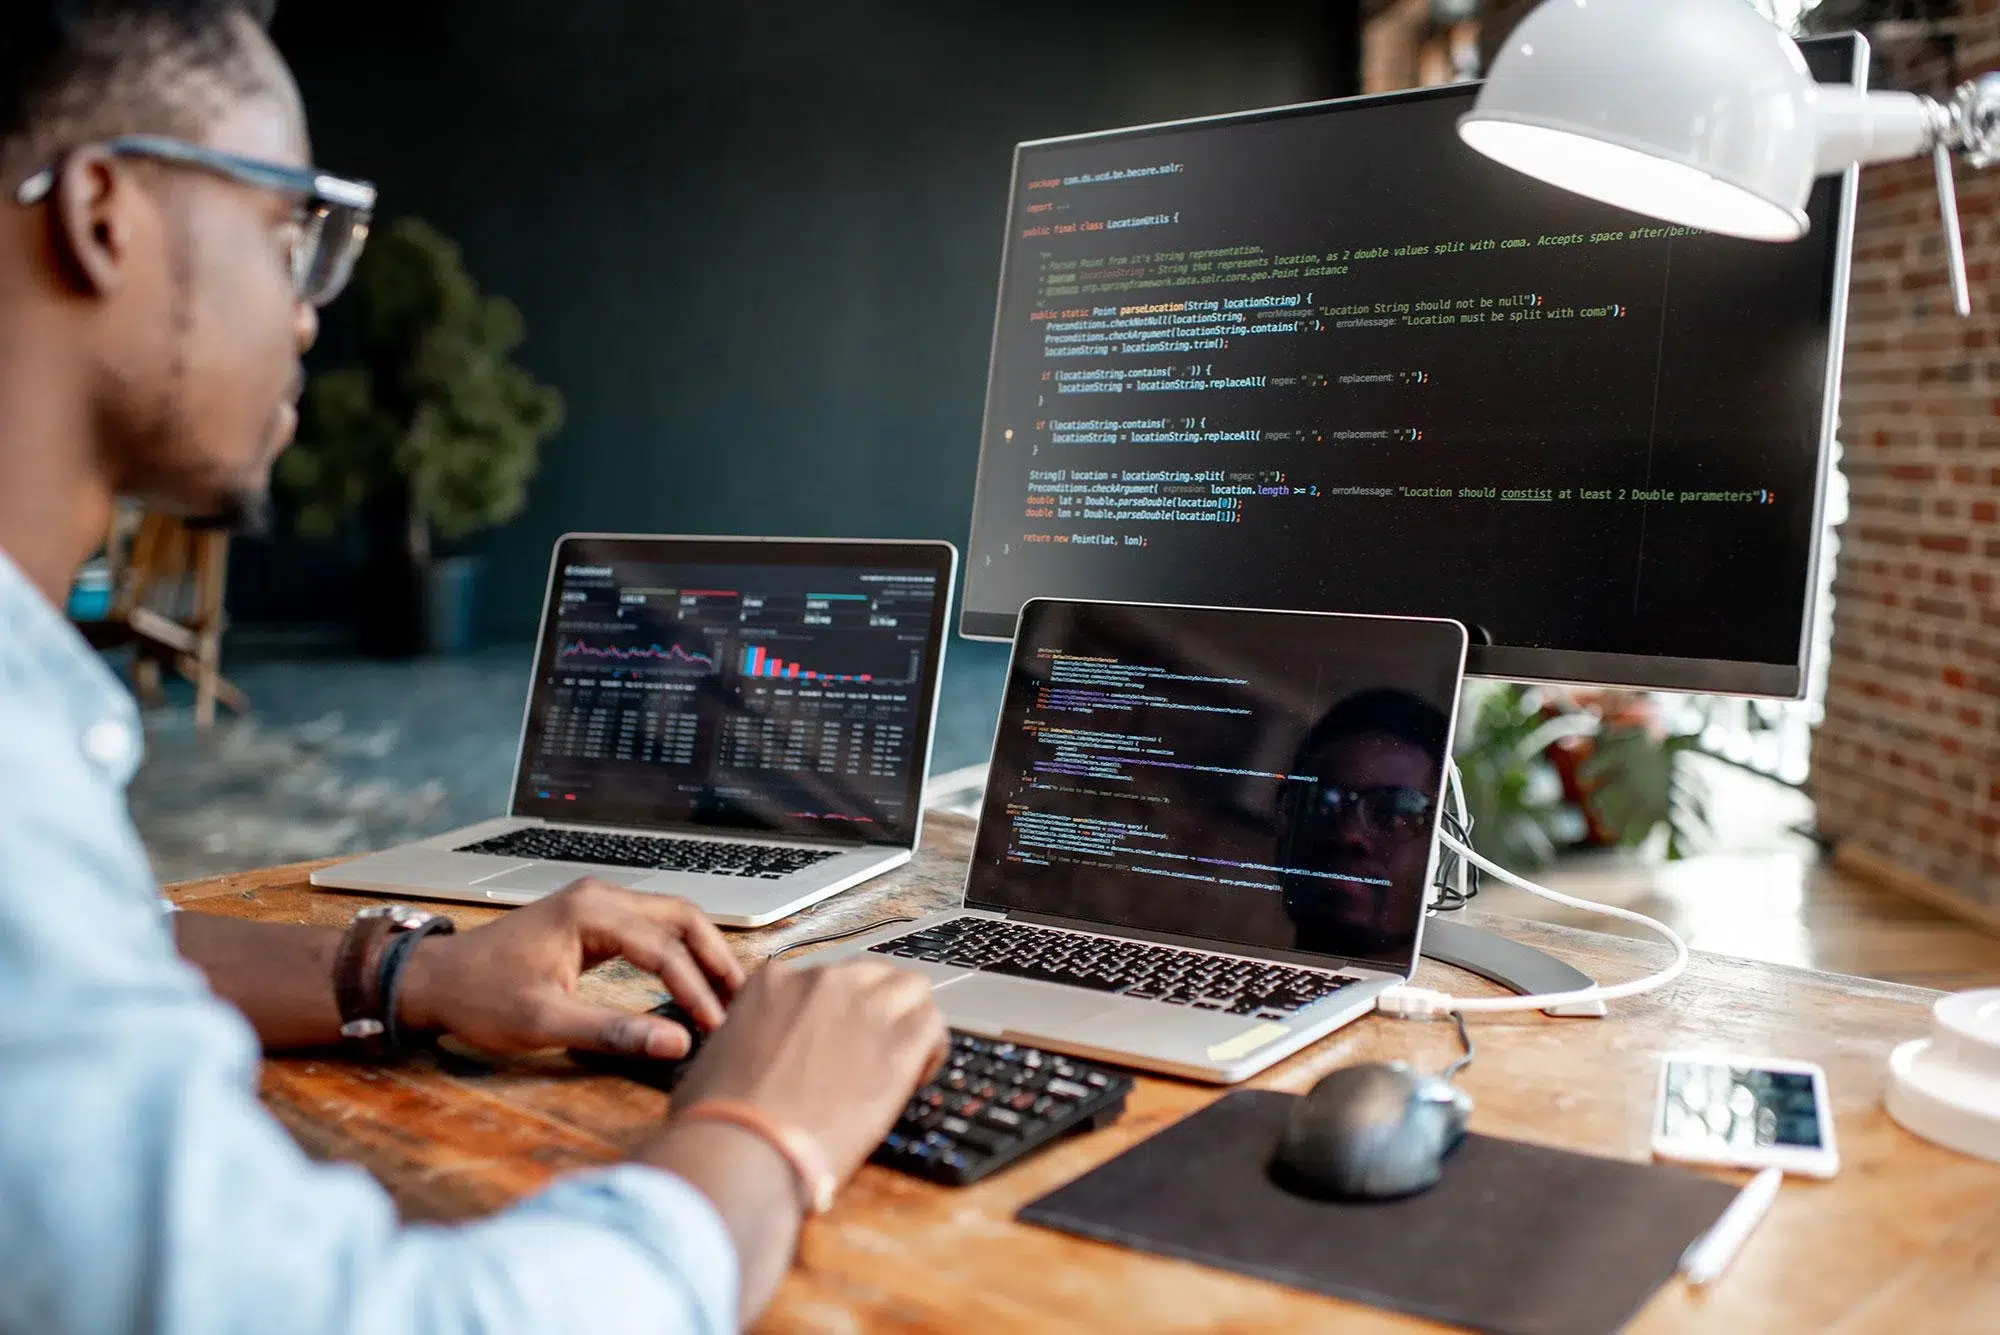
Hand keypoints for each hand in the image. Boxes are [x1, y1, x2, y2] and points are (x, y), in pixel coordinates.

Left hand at [396, 878, 744, 1057]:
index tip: (715, 1028)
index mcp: (590, 912)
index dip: (696, 991)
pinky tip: (691, 980)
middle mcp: (599, 897)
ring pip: (671, 919)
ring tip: (727, 993)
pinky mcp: (593, 919)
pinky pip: (651, 928)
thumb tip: (674, 1045)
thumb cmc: (480, 997)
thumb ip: (613, 1031)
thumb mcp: (546, 1022)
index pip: (664, 949)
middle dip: (716, 959)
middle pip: (682, 917)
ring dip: (702, 952)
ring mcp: (596, 903)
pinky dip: (678, 951)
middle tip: (741, 1000)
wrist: (436, 980)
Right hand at [663, 958, 947, 1182]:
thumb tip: (760, 1063)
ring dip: (908, 1019)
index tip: (832, 1045)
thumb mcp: (719, 1060)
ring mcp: (863, 1005)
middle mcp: (821, 981)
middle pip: (870, 976)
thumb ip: (750, 1043)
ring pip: (910, 989)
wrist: (741, 1146)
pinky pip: (933, 1025)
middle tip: (870, 1052)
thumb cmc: (717, 1119)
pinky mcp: (898, 1041)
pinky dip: (929, 1049)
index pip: (821, 981)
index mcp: (773, 982)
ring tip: (901, 1063)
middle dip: (874, 1009)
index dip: (832, 1015)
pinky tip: (913, 1078)